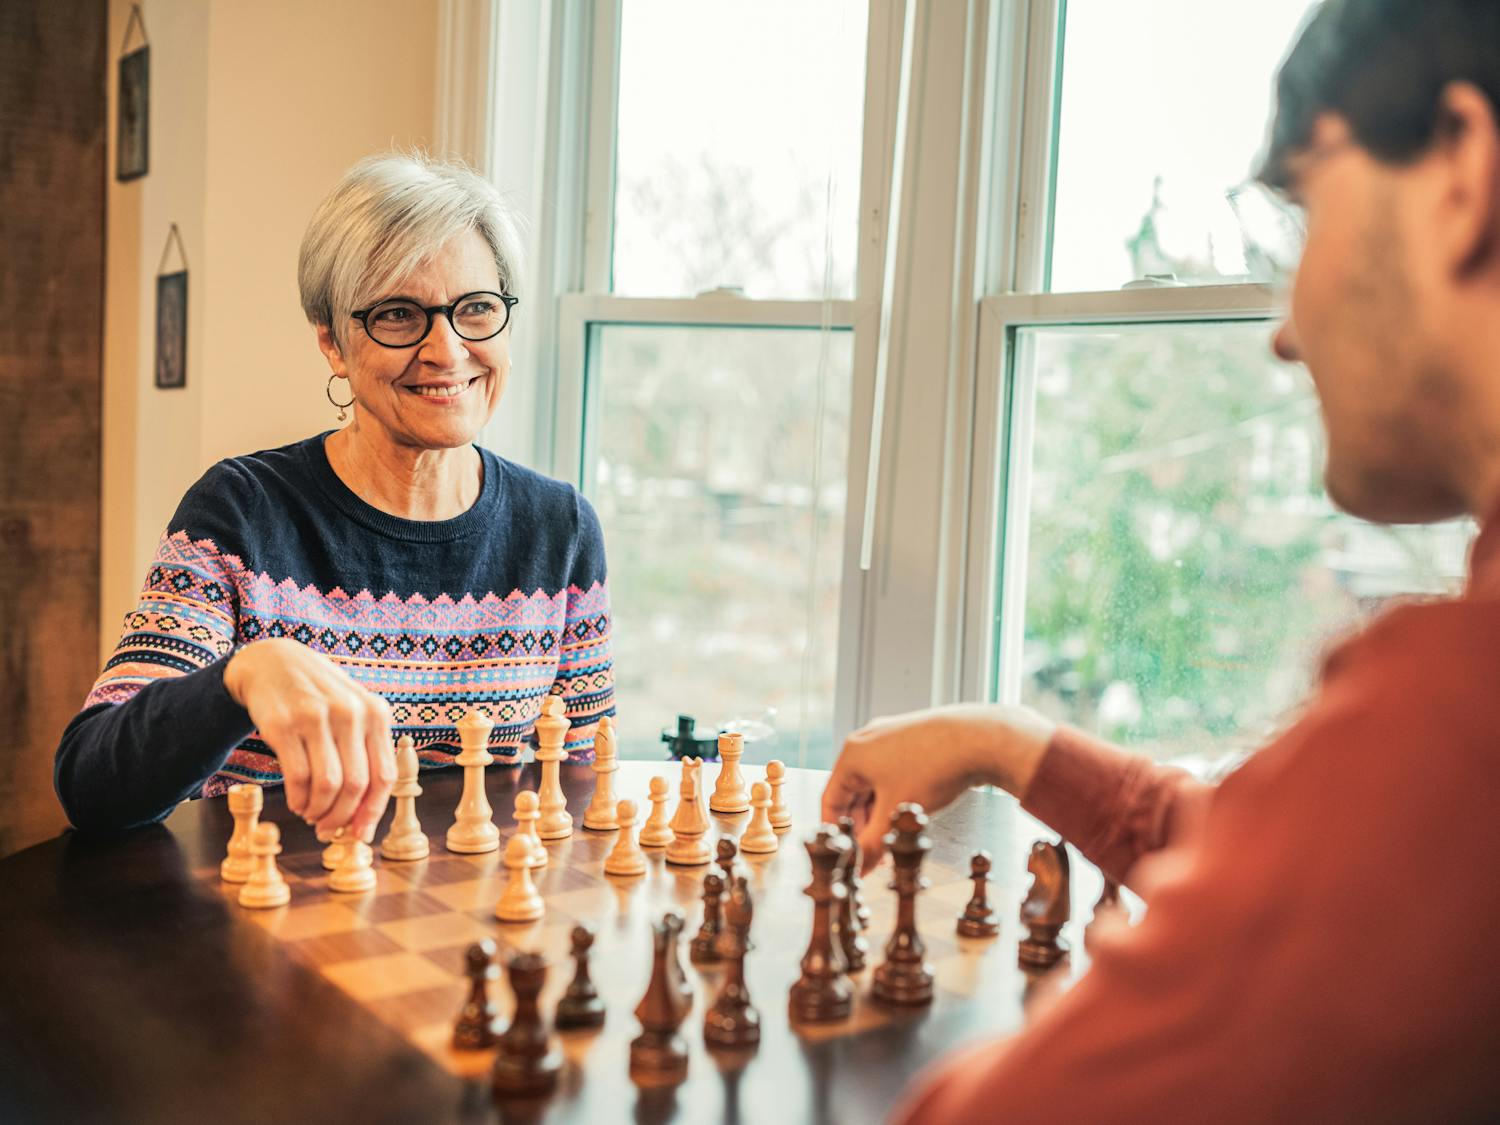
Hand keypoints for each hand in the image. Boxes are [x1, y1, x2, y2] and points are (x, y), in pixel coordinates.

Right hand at [223, 638, 395, 838]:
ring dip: (318, 811)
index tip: (358, 834)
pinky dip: (299, 799)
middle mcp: (351, 714)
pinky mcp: (284, 724)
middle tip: (327, 828)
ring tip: (311, 813)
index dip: (372, 813)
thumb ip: (363, 755)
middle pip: (356, 786)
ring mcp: (317, 717)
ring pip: (327, 785)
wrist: (273, 662)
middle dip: (341, 817)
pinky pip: (298, 777)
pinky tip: (297, 802)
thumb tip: (364, 819)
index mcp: (376, 714)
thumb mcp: (353, 713)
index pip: (384, 777)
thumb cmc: (320, 698)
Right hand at [820, 703, 1055, 871]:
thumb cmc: (932, 768)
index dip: (837, 832)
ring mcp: (890, 737)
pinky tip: (910, 814)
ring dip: (880, 813)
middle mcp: (867, 741)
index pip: (830, 799)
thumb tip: (858, 869)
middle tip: (872, 854)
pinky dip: (895, 796)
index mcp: (853, 754)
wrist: (978, 739)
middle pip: (853, 792)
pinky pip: (893, 773)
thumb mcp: (896, 814)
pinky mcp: (911, 738)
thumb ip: (872, 844)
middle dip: (862, 826)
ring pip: (875, 784)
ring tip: (893, 838)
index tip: (847, 855)